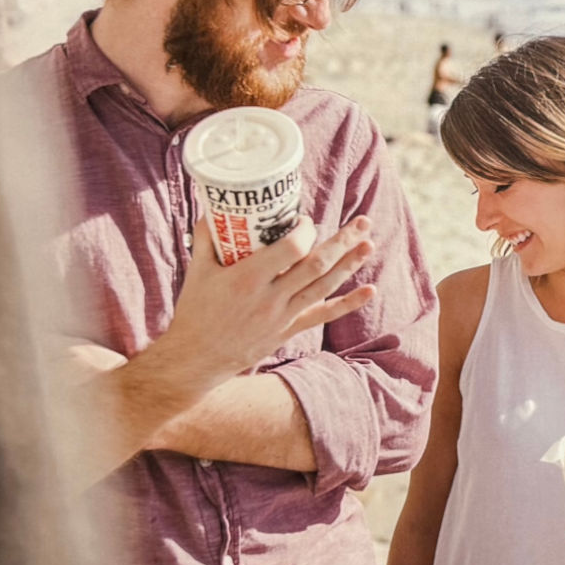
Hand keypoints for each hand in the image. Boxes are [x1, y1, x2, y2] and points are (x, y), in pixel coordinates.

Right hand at [163, 214, 376, 381]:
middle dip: (342, 241)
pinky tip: (370, 290)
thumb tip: (214, 206)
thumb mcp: (197, 270)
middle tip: (363, 221)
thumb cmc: (195, 310)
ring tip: (369, 243)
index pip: (290, 249)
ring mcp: (282, 316)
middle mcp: (270, 298)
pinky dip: (348, 303)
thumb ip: (206, 237)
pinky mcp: (288, 330)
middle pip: (316, 265)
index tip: (305, 219)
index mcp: (248, 278)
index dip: (305, 231)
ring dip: (350, 264)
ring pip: (324, 287)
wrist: (196, 358)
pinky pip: (322, 315)